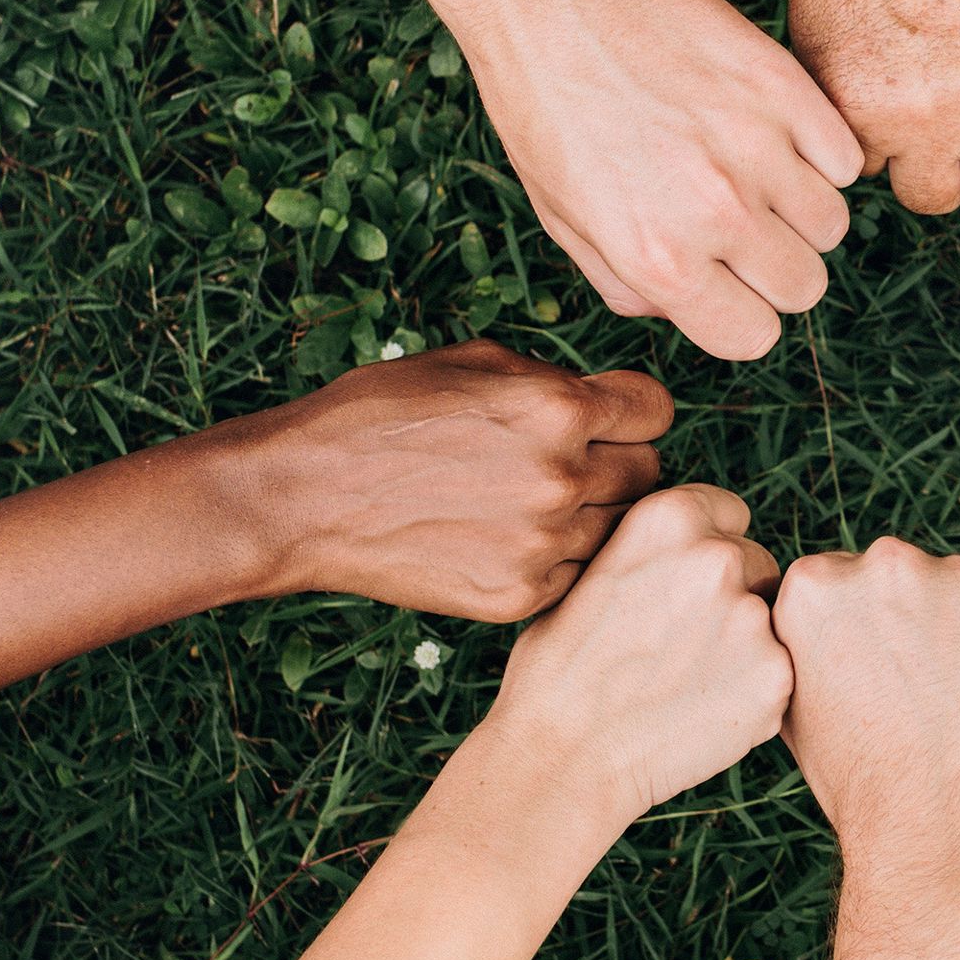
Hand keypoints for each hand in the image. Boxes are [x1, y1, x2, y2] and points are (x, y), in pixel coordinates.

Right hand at [187, 340, 669, 619]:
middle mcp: (561, 477)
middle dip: (619, 463)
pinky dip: (558, 560)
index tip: (611, 419)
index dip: (633, 412)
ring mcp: (543, 544)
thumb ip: (554, 379)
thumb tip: (607, 401)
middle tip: (573, 465)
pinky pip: (577, 575)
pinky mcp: (519, 596)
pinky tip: (511, 541)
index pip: (657, 411)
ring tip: (533, 504)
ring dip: (591, 516)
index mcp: (556, 407)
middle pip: (649, 474)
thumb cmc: (379, 416)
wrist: (303, 498)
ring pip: (619, 531)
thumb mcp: (471, 362)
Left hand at [472, 0, 861, 359]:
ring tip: (750, 168)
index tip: (724, 280)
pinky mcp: (784, 86)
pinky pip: (843, 157)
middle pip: (804, 285)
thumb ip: (630, 283)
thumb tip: (689, 308)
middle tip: (738, 222)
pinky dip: (818, 151)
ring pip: (832, 224)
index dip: (739, 311)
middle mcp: (715, 212)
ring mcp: (757, 146)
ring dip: (800, 208)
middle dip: (775, 265)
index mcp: (657, 259)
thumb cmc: (544, 108)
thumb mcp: (564, 219)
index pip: (753, 337)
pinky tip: (770, 128)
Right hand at [484, 485, 794, 818]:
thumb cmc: (561, 670)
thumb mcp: (592, 574)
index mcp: (669, 517)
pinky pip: (779, 673)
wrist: (563, 757)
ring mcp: (753, 618)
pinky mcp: (777, 677)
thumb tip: (692, 547)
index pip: (730, 514)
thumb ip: (657, 552)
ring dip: (746, 645)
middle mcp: (719, 556)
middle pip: (758, 565)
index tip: (684, 588)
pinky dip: (753, 692)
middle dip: (732, 598)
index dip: (708, 550)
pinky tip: (702, 712)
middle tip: (681, 646)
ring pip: (773, 621)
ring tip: (686, 683)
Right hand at [772, 538, 959, 959]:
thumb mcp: (797, 703)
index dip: (863, 630)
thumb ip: (808, 639)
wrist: (938, 835)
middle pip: (903, 574)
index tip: (874, 672)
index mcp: (815, 584)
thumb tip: (825, 617)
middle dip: (912, 617)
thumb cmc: (862, 783)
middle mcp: (884, 564)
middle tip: (921, 690)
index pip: (843, 580)